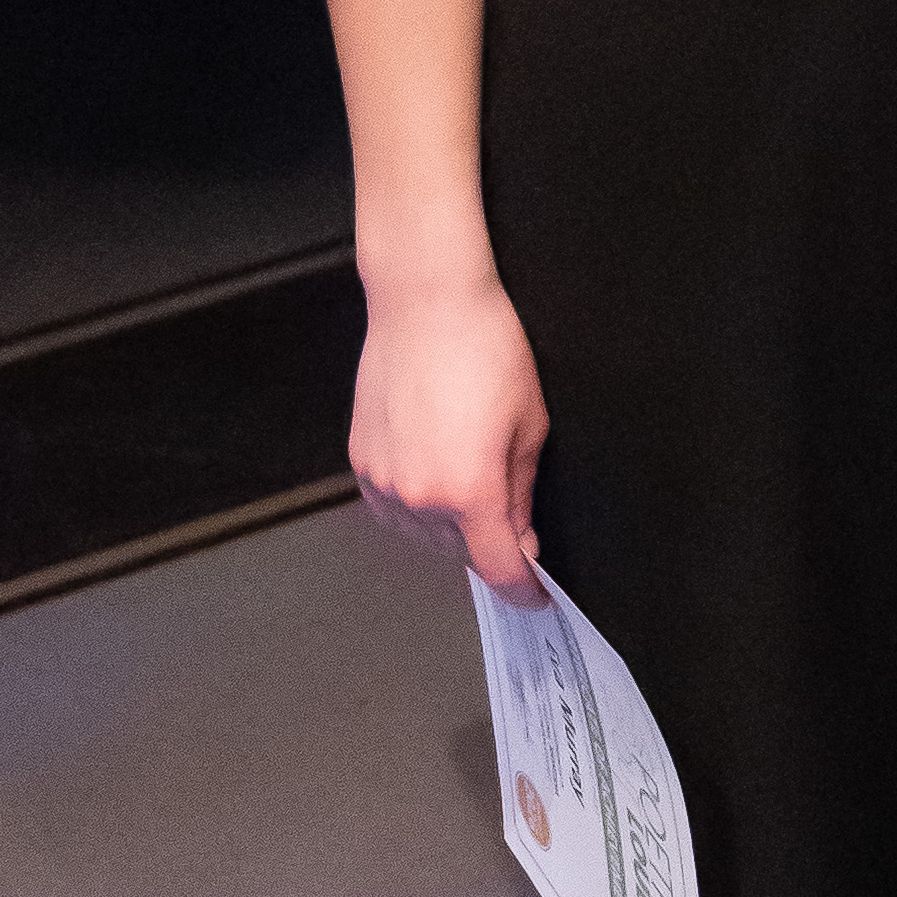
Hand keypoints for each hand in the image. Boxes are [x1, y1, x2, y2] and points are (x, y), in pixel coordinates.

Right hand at [351, 274, 549, 599]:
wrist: (426, 301)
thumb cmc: (486, 348)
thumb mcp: (530, 424)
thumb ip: (522, 492)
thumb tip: (520, 534)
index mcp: (470, 491)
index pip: (499, 567)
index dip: (523, 588)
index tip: (535, 595)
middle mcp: (419, 496)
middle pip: (461, 554)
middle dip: (490, 545)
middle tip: (513, 519)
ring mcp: (383, 481)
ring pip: (423, 535)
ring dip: (451, 529)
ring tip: (471, 482)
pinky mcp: (361, 461)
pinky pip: (391, 509)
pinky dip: (416, 508)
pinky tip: (435, 477)